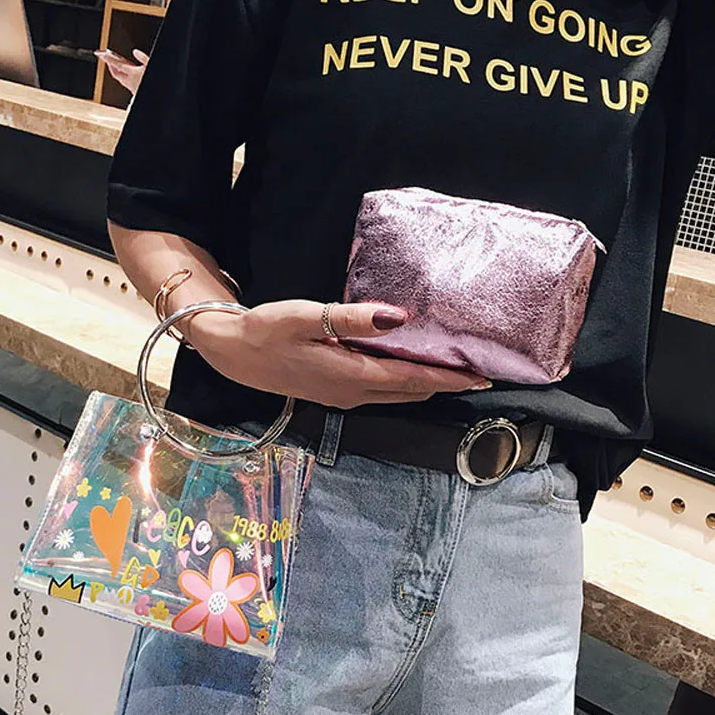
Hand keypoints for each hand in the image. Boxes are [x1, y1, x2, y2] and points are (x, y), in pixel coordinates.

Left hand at [96, 49, 149, 94]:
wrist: (158, 98)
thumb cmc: (154, 81)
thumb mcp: (151, 66)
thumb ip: (143, 58)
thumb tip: (136, 52)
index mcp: (133, 73)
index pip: (117, 65)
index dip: (108, 59)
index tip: (101, 54)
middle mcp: (130, 81)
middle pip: (115, 74)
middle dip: (110, 66)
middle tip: (106, 59)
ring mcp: (132, 88)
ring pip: (120, 80)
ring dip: (115, 73)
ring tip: (114, 67)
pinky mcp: (135, 92)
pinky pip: (125, 84)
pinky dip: (122, 78)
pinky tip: (126, 76)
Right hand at [184, 300, 488, 407]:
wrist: (234, 354)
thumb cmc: (267, 332)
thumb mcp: (308, 318)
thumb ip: (354, 319)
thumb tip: (400, 318)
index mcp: (353, 375)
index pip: (413, 379)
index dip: (450, 378)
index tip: (481, 377)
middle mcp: (354, 392)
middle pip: (412, 391)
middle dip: (447, 385)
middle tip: (480, 375)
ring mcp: (345, 396)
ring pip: (398, 395)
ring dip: (428, 386)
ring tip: (455, 374)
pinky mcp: (336, 392)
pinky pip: (383, 392)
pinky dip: (406, 384)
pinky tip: (411, 371)